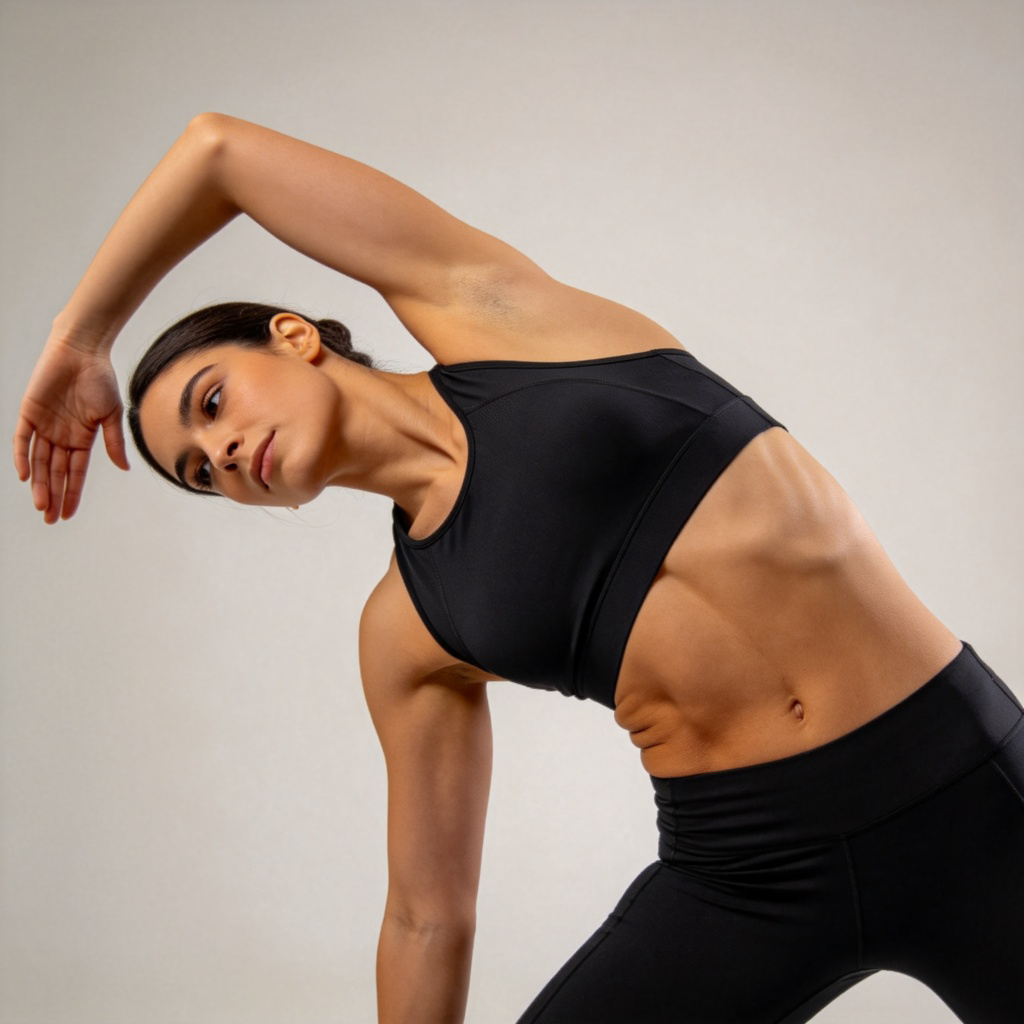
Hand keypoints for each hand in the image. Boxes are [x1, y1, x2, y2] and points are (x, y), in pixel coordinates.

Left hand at [13, 337, 129, 522]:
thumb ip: (114, 442)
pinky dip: (22, 457)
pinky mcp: (28, 413)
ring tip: (42, 505)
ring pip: (39, 462)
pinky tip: (26, 476)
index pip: (75, 473)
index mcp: (82, 439)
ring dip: (40, 484)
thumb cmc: (100, 379)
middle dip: (54, 496)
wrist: (81, 350)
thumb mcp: (111, 414)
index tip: (68, 514)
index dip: (72, 494)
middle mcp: (61, 436)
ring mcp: (44, 426)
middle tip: (51, 519)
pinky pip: (22, 440)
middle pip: (56, 472)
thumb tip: (123, 468)